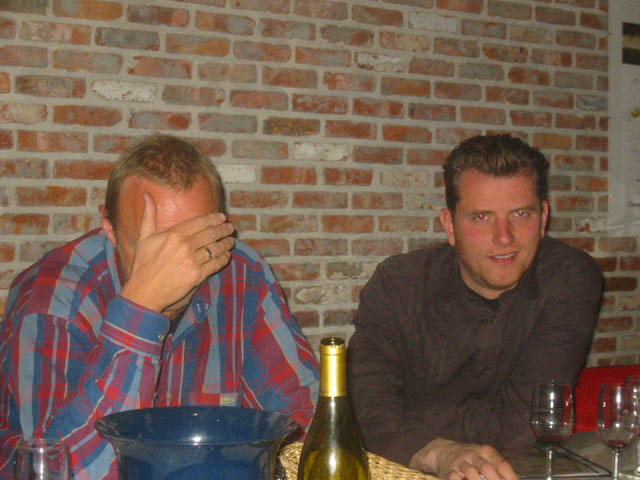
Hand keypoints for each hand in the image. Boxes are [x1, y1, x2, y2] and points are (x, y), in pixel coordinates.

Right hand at [120, 193, 234, 312]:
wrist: (144, 292)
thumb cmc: (142, 265)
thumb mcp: (143, 238)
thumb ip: (149, 215)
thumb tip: (147, 194)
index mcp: (173, 234)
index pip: (200, 222)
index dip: (214, 218)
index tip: (222, 217)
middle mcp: (185, 245)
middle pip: (211, 234)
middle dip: (224, 230)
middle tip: (230, 228)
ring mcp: (192, 261)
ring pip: (216, 248)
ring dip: (226, 244)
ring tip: (231, 241)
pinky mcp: (197, 276)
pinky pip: (216, 264)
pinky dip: (224, 259)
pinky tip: (226, 256)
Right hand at [410, 438, 517, 479]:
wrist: (443, 450)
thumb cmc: (470, 458)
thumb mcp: (485, 457)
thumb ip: (498, 467)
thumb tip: (514, 479)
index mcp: (486, 451)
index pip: (502, 465)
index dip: (511, 478)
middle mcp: (474, 455)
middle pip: (487, 469)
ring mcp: (461, 462)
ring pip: (471, 473)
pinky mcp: (450, 470)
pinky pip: (456, 478)